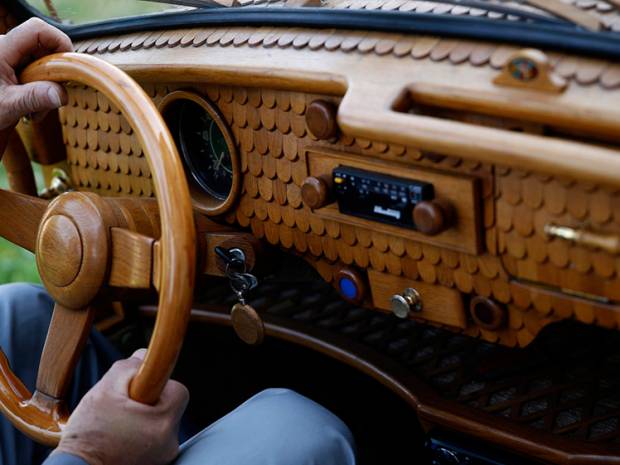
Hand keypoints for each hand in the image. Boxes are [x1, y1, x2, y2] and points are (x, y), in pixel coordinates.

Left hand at [0, 17, 71, 152]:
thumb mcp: (7, 106)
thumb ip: (34, 98)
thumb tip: (62, 95)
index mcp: (1, 48)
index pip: (37, 30)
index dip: (59, 41)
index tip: (69, 65)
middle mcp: (5, 47)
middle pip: (44, 48)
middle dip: (54, 74)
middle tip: (52, 98)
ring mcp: (9, 57)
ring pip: (42, 63)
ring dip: (47, 87)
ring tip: (36, 109)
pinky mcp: (12, 68)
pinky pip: (36, 72)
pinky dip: (40, 90)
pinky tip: (32, 107)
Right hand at [52, 349, 189, 464]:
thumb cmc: (88, 434)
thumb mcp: (104, 390)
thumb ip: (127, 367)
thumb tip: (143, 355)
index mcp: (163, 422)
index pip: (177, 389)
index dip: (157, 382)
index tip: (140, 388)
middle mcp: (170, 441)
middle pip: (169, 405)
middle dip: (148, 400)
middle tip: (123, 407)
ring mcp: (164, 455)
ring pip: (161, 421)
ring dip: (145, 417)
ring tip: (118, 424)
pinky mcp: (157, 463)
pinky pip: (155, 437)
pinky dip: (142, 432)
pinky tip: (121, 436)